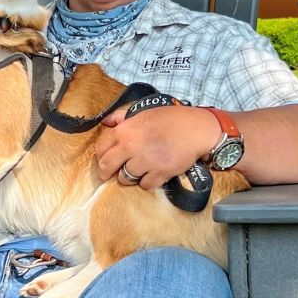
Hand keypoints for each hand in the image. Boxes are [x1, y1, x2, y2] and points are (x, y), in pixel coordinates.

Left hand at [95, 104, 219, 188]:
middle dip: (107, 172)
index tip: (105, 159)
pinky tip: (153, 173)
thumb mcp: (143, 112)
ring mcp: (146, 161)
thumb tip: (104, 121)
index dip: (101, 156)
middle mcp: (132, 146)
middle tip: (112, 173)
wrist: (196, 129)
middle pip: (107, 167)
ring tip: (138, 169)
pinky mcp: (160, 173)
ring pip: (125, 179)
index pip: (100, 148)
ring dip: (130, 176)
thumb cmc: (170, 119)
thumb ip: (121, 117)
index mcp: (125, 130)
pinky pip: (144, 185)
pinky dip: (148, 182)